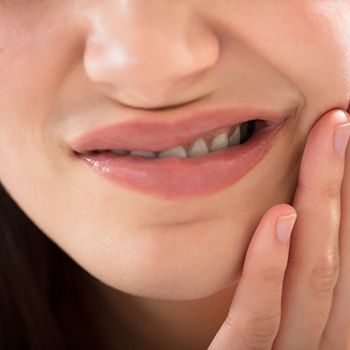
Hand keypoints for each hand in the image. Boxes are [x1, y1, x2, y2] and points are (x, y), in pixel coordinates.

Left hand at [207, 109, 349, 349]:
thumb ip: (286, 279)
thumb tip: (296, 214)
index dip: (345, 197)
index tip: (341, 144)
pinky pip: (257, 322)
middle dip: (340, 185)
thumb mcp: (277, 317)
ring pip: (312, 282)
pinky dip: (270, 270)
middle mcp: (319, 342)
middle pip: (334, 256)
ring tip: (327, 143)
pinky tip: (280, 218)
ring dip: (323, 209)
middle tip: (339, 122)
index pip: (341, 253)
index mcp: (327, 327)